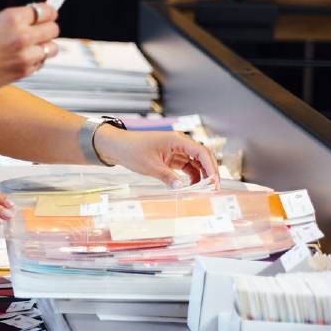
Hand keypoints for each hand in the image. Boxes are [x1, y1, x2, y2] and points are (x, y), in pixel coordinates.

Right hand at [0, 2, 59, 98]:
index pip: (46, 11)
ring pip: (52, 48)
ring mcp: (25, 55)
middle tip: (39, 31)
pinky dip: (35, 60)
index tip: (47, 15)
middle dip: (47, 29)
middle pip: (53, 29)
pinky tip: (20, 58)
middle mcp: (22, 36)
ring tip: (30, 47)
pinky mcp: (25, 71)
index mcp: (13, 19)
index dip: (48, 13)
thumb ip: (16, 18)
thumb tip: (35, 16)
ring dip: (44, 46)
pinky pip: (41, 63)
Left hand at [94, 128, 218, 187]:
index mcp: (177, 140)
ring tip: (202, 190)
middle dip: (210, 171)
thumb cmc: (132, 150)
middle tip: (213, 188)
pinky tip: (191, 186)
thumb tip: (181, 188)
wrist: (117, 146)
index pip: (201, 152)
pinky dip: (190, 176)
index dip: (211, 166)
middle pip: (202, 156)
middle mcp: (179, 143)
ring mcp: (175, 150)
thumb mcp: (151, 166)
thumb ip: (168, 177)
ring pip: (195, 162)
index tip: (214, 181)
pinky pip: (186, 166)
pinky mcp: (170, 157)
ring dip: (201, 175)